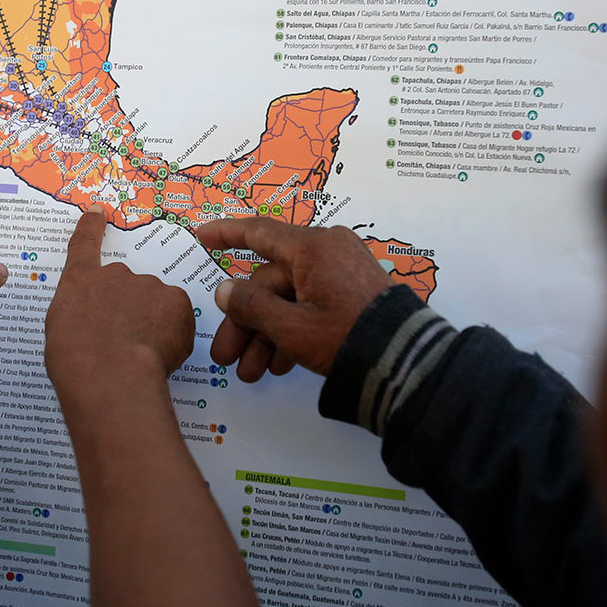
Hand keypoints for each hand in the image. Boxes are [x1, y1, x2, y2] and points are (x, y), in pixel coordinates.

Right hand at [45, 210, 194, 403]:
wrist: (107, 371)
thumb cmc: (75, 361)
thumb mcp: (61, 334)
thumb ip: (80, 317)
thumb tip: (96, 323)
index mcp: (80, 282)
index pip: (84, 245)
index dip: (91, 226)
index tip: (98, 211)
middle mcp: (115, 275)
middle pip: (128, 288)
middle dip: (130, 310)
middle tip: (124, 342)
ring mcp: (148, 284)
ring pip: (156, 304)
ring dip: (153, 323)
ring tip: (141, 353)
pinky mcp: (176, 300)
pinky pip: (178, 317)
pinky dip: (173, 333)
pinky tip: (159, 353)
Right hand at [195, 219, 390, 380]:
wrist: (406, 363)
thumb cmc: (347, 337)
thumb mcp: (291, 327)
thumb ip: (251, 306)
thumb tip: (225, 290)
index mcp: (312, 248)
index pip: (258, 233)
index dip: (226, 235)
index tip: (201, 235)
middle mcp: (326, 254)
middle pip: (269, 283)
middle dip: (245, 323)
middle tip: (226, 356)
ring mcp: (340, 274)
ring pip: (288, 300)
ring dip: (266, 335)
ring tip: (252, 373)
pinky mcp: (351, 295)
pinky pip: (310, 306)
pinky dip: (291, 332)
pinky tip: (278, 365)